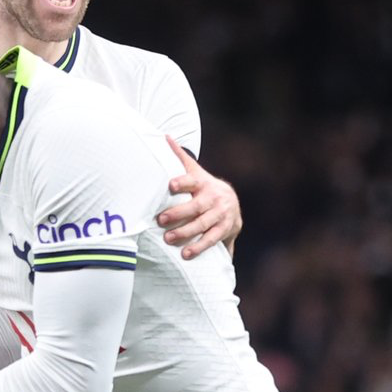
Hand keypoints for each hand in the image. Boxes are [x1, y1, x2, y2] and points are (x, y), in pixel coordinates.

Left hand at [157, 136, 241, 260]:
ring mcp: (220, 214)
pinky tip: (186, 254)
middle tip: (161, 220)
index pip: (192, 180)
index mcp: (203, 183)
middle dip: (178, 213)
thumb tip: (164, 136)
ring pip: (202, 224)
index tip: (171, 185)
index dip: (182, 182)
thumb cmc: (204, 188)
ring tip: (169, 239)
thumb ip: (180, 158)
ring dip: (186, 233)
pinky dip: (199, 247)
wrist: (231, 203)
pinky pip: (211, 239)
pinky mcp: (225, 229)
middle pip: (195, 207)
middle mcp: (213, 198)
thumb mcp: (194, 172)